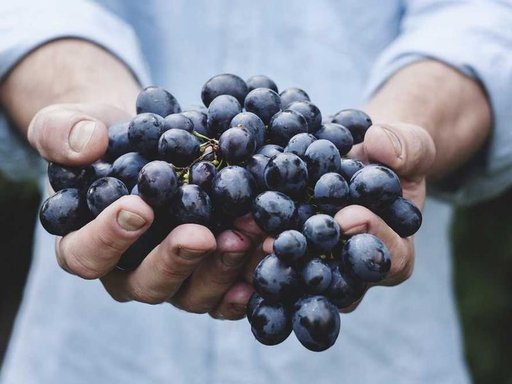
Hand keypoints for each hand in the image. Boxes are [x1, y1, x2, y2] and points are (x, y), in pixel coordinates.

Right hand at [30, 103, 256, 319]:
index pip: (86, 255)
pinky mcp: (208, 274)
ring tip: (247, 235)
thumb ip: (62, 132)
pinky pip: (227, 292)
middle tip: (201, 235)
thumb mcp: (70, 123)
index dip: (108, 238)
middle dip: (175, 260)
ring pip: (193, 293)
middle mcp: (129, 271)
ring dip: (221, 269)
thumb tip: (87, 144)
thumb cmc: (104, 138)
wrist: (148, 142)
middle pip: (147, 284)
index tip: (138, 208)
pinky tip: (269, 257)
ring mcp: (174, 277)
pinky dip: (249, 280)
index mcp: (87, 243)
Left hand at [232, 122, 435, 312]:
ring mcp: (319, 266)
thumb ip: (406, 147)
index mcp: (393, 251)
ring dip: (270, 259)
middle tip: (281, 242)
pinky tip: (228, 229)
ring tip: (246, 235)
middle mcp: (353, 270)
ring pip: (298, 277)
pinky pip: (272, 258)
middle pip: (336, 281)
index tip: (349, 216)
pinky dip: (250, 245)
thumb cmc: (388, 157)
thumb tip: (380, 144)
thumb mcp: (409, 145)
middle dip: (309, 260)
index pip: (389, 258)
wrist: (358, 157)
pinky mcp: (289, 254)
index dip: (371, 239)